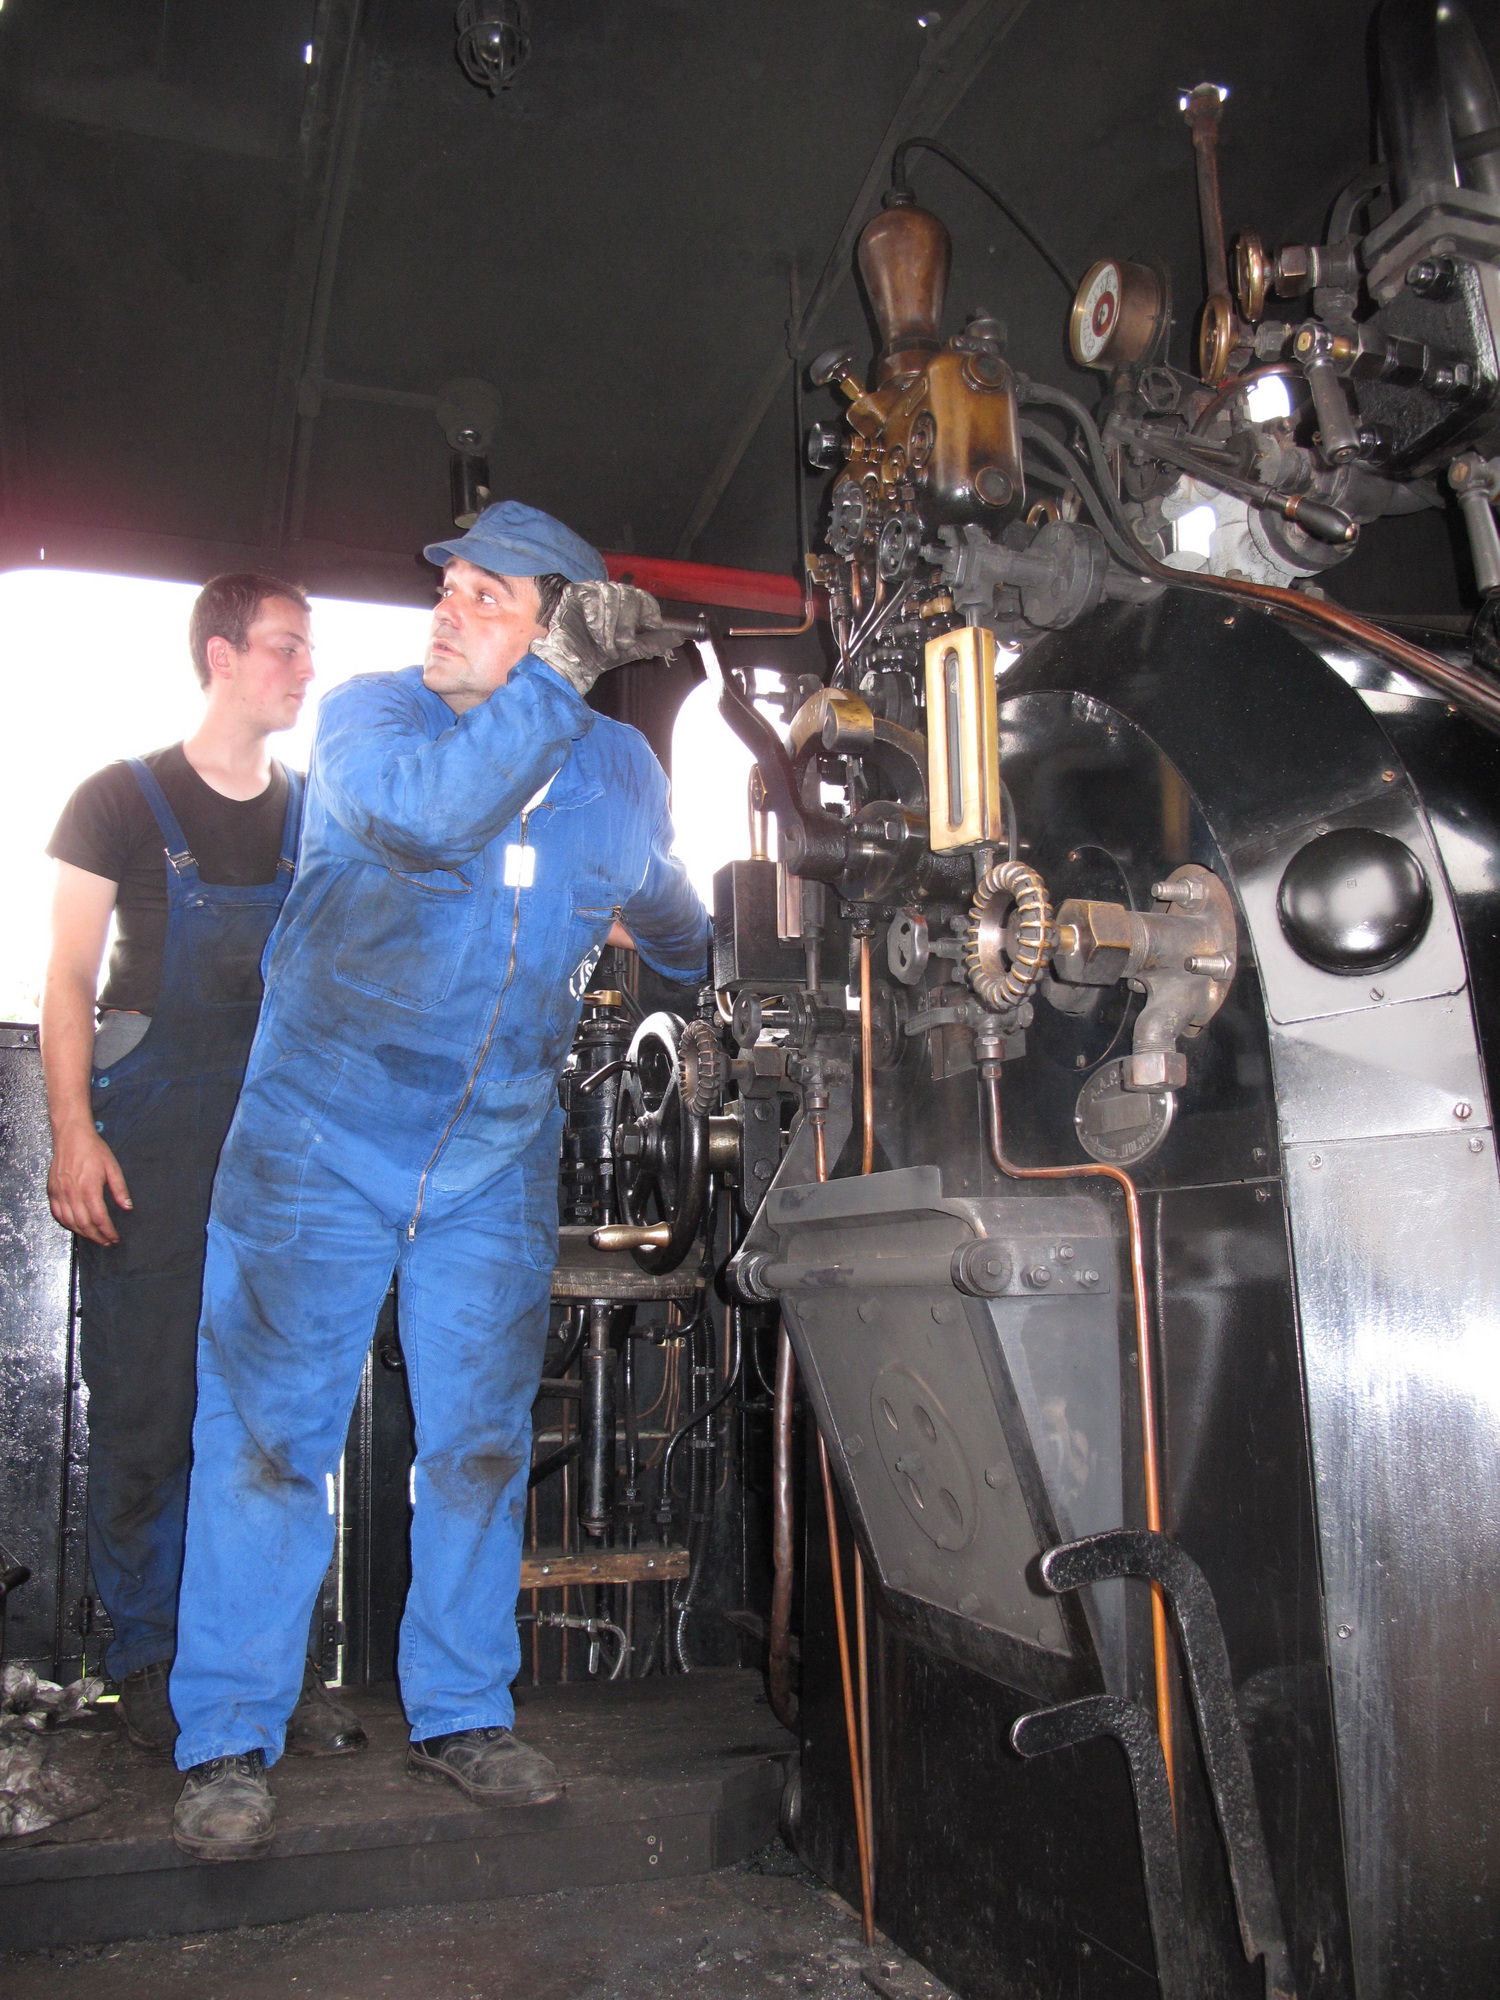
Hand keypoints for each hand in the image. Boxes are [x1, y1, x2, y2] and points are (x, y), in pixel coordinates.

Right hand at [48, 1125, 131, 1245]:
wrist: (71, 1136)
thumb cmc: (93, 1149)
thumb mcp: (112, 1167)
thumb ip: (120, 1189)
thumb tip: (127, 1207)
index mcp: (89, 1188)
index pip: (99, 1218)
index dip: (107, 1231)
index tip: (114, 1238)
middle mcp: (72, 1194)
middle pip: (84, 1224)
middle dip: (96, 1236)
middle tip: (106, 1242)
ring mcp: (60, 1193)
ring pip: (69, 1222)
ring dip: (82, 1233)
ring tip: (94, 1237)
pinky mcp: (52, 1191)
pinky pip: (57, 1214)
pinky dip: (66, 1224)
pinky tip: (75, 1226)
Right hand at [532, 582, 681, 694]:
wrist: (574, 664)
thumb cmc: (599, 656)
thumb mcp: (632, 651)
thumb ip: (655, 642)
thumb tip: (679, 638)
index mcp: (626, 605)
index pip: (643, 597)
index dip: (648, 611)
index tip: (649, 626)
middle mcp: (611, 595)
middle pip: (629, 595)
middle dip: (626, 623)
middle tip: (620, 644)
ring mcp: (592, 592)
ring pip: (611, 595)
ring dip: (609, 625)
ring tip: (602, 642)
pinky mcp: (575, 593)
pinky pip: (591, 595)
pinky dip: (594, 616)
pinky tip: (590, 629)